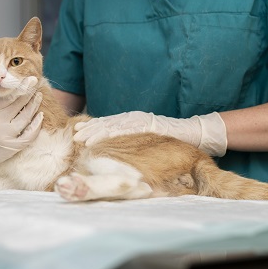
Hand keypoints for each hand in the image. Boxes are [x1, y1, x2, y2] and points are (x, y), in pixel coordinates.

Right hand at [0, 77, 43, 169]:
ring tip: (38, 96)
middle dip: (29, 92)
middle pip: (18, 104)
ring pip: (26, 117)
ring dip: (34, 105)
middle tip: (36, 83)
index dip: (21, 87)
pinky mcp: (13, 147)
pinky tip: (40, 115)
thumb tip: (9, 85)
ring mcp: (6, 135)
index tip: (30, 79)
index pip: (8, 96)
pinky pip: (30, 134)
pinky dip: (37, 124)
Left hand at [74, 111, 226, 155]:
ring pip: (116, 124)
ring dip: (99, 130)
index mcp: (132, 121)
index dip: (93, 128)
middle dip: (91, 128)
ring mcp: (142, 120)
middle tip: (75, 134)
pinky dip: (117, 131)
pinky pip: (131, 128)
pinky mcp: (150, 124)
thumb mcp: (146, 140)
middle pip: (108, 122)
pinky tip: (105, 135)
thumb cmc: (168, 138)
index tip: (78, 132)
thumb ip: (132, 141)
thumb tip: (116, 150)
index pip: (108, 124)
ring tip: (84, 137)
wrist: (192, 132)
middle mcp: (135, 118)